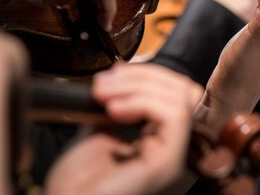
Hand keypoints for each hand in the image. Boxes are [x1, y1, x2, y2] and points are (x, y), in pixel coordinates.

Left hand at [46, 63, 202, 194]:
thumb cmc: (75, 184)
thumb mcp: (99, 132)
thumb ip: (118, 109)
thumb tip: (122, 79)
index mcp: (159, 143)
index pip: (176, 94)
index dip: (147, 76)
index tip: (111, 76)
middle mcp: (173, 150)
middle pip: (184, 91)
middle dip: (144, 76)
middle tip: (104, 84)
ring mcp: (174, 158)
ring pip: (180, 99)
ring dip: (138, 86)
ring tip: (104, 95)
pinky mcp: (169, 163)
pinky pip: (174, 116)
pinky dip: (143, 101)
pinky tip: (114, 109)